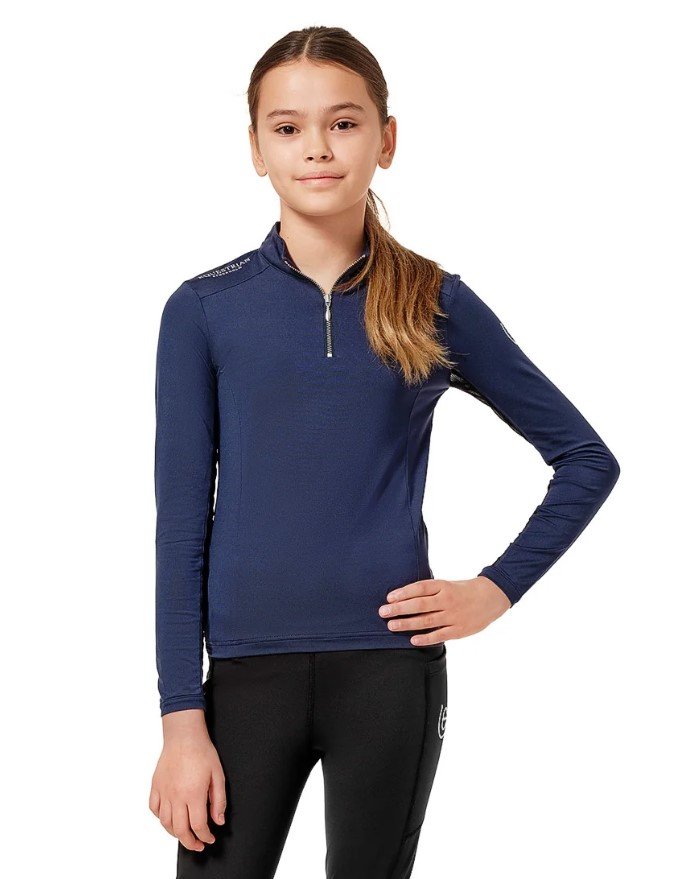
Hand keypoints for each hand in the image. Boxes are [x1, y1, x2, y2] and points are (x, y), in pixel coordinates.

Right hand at [149, 711, 226, 851]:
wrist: (183, 736)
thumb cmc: (201, 751)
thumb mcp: (218, 775)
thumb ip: (219, 800)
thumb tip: (218, 820)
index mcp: (193, 794)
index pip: (198, 826)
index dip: (205, 836)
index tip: (210, 838)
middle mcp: (176, 796)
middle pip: (180, 830)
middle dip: (190, 842)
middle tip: (198, 844)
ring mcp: (164, 792)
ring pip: (166, 823)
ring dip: (175, 834)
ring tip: (184, 834)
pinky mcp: (156, 786)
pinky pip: (154, 809)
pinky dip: (161, 818)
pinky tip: (169, 818)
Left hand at [378, 576, 511, 643]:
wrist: (491, 597)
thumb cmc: (463, 590)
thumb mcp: (447, 584)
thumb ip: (429, 591)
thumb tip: (404, 597)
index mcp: (443, 586)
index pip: (420, 588)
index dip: (403, 592)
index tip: (389, 597)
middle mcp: (447, 600)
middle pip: (420, 605)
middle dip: (399, 609)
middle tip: (383, 612)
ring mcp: (453, 616)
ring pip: (427, 621)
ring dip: (407, 624)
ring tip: (392, 626)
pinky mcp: (459, 630)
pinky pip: (440, 635)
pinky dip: (426, 638)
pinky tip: (413, 640)